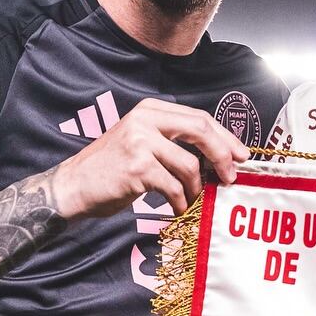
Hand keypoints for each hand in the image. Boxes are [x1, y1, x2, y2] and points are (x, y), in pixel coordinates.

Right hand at [52, 99, 249, 220]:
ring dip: (196, 189)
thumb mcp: (141, 142)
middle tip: (230, 178)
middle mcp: (145, 120)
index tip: (241, 155)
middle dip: (222, 156)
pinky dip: (180, 201)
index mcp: (150, 109)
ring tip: (190, 199)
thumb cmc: (112, 169)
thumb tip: (218, 155)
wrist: (74, 186)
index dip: (225, 137)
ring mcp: (140, 142)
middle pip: (201, 131)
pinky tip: (176, 207)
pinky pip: (174, 187)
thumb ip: (173, 141)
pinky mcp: (137, 167)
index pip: (199, 117)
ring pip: (190, 165)